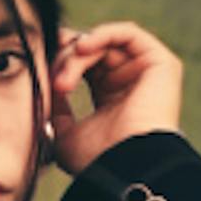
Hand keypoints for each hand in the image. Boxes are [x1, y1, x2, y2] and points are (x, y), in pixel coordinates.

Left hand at [46, 21, 183, 176]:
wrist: (126, 167)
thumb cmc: (98, 160)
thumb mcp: (64, 136)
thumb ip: (56, 110)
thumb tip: (47, 87)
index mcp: (110, 98)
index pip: (83, 65)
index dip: (60, 60)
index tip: (39, 64)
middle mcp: (129, 82)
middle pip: (91, 52)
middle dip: (64, 57)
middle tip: (52, 79)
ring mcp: (146, 72)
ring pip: (104, 44)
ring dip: (77, 55)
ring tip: (64, 79)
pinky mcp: (161, 63)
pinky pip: (128, 33)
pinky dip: (102, 34)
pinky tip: (82, 48)